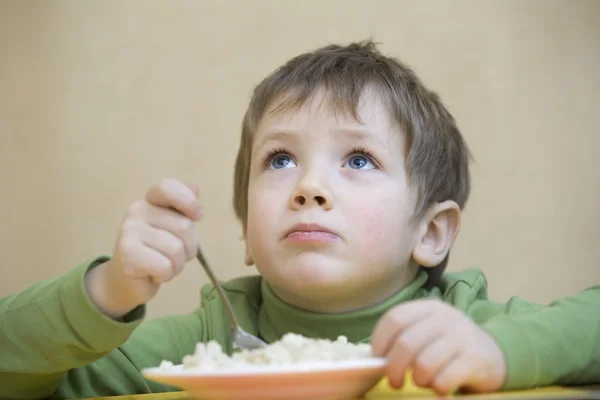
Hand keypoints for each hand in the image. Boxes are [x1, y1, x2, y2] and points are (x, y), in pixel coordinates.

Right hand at [86, 178, 202, 318]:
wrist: (126, 282)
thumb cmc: (156, 253)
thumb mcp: (173, 228)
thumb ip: (183, 207)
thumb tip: (194, 188)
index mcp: (150, 201)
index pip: (169, 188)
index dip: (189, 201)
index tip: (197, 216)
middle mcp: (137, 211)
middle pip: (184, 226)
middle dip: (189, 247)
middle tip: (172, 255)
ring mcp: (129, 232)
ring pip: (177, 249)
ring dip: (177, 264)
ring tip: (163, 265)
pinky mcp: (128, 255)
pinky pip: (166, 266)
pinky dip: (166, 275)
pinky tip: (153, 274)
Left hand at [371, 299, 505, 394]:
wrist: (492, 354)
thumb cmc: (448, 345)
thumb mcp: (429, 330)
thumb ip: (405, 336)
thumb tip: (376, 357)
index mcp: (428, 307)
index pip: (394, 318)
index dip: (380, 340)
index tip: (377, 358)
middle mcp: (445, 318)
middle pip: (406, 343)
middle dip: (394, 368)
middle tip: (394, 381)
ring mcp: (461, 337)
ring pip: (425, 363)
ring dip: (417, 379)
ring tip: (421, 382)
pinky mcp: (474, 360)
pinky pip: (444, 379)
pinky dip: (437, 388)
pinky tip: (440, 387)